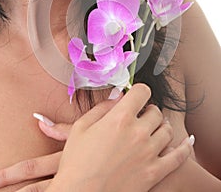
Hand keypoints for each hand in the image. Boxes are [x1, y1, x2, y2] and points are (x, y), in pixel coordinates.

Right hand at [0, 84, 192, 191]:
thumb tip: (118, 95)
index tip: (135, 96)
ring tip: (153, 129)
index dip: (138, 91)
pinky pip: (178, 156)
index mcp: (119, 118)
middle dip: (147, 110)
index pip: (142, 92)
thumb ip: (102, 107)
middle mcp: (138, 132)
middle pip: (155, 111)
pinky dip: (184, 147)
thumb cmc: (76, 163)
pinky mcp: (154, 172)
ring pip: (167, 130)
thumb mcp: (81, 127)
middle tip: (140, 116)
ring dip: (160, 126)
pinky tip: (186, 142)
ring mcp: (148, 153)